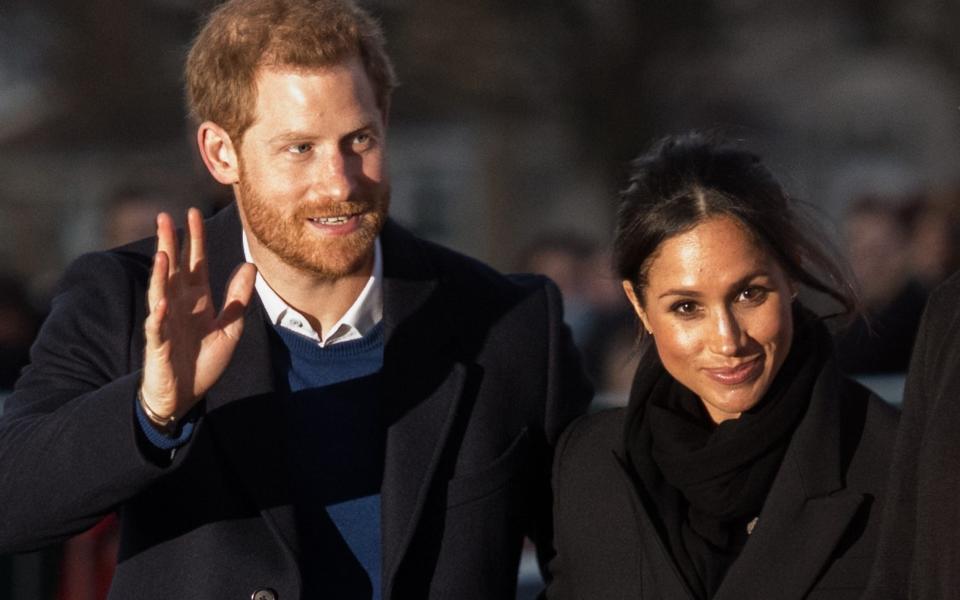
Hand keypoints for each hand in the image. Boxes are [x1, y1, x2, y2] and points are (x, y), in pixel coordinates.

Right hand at [140, 208, 256, 423]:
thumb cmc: (204, 361)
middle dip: (169, 243)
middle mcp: (178, 306)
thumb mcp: (229, 328)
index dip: (194, 239)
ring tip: (162, 253)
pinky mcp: (158, 346)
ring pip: (160, 293)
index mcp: (197, 300)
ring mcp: (165, 323)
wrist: (186, 396)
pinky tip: (161, 304)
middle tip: (164, 216)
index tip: (194, 213)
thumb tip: (249, 266)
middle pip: (173, 269)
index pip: (195, 263)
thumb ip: (238, 299)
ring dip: (160, 274)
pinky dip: (158, 316)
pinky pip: (156, 329)